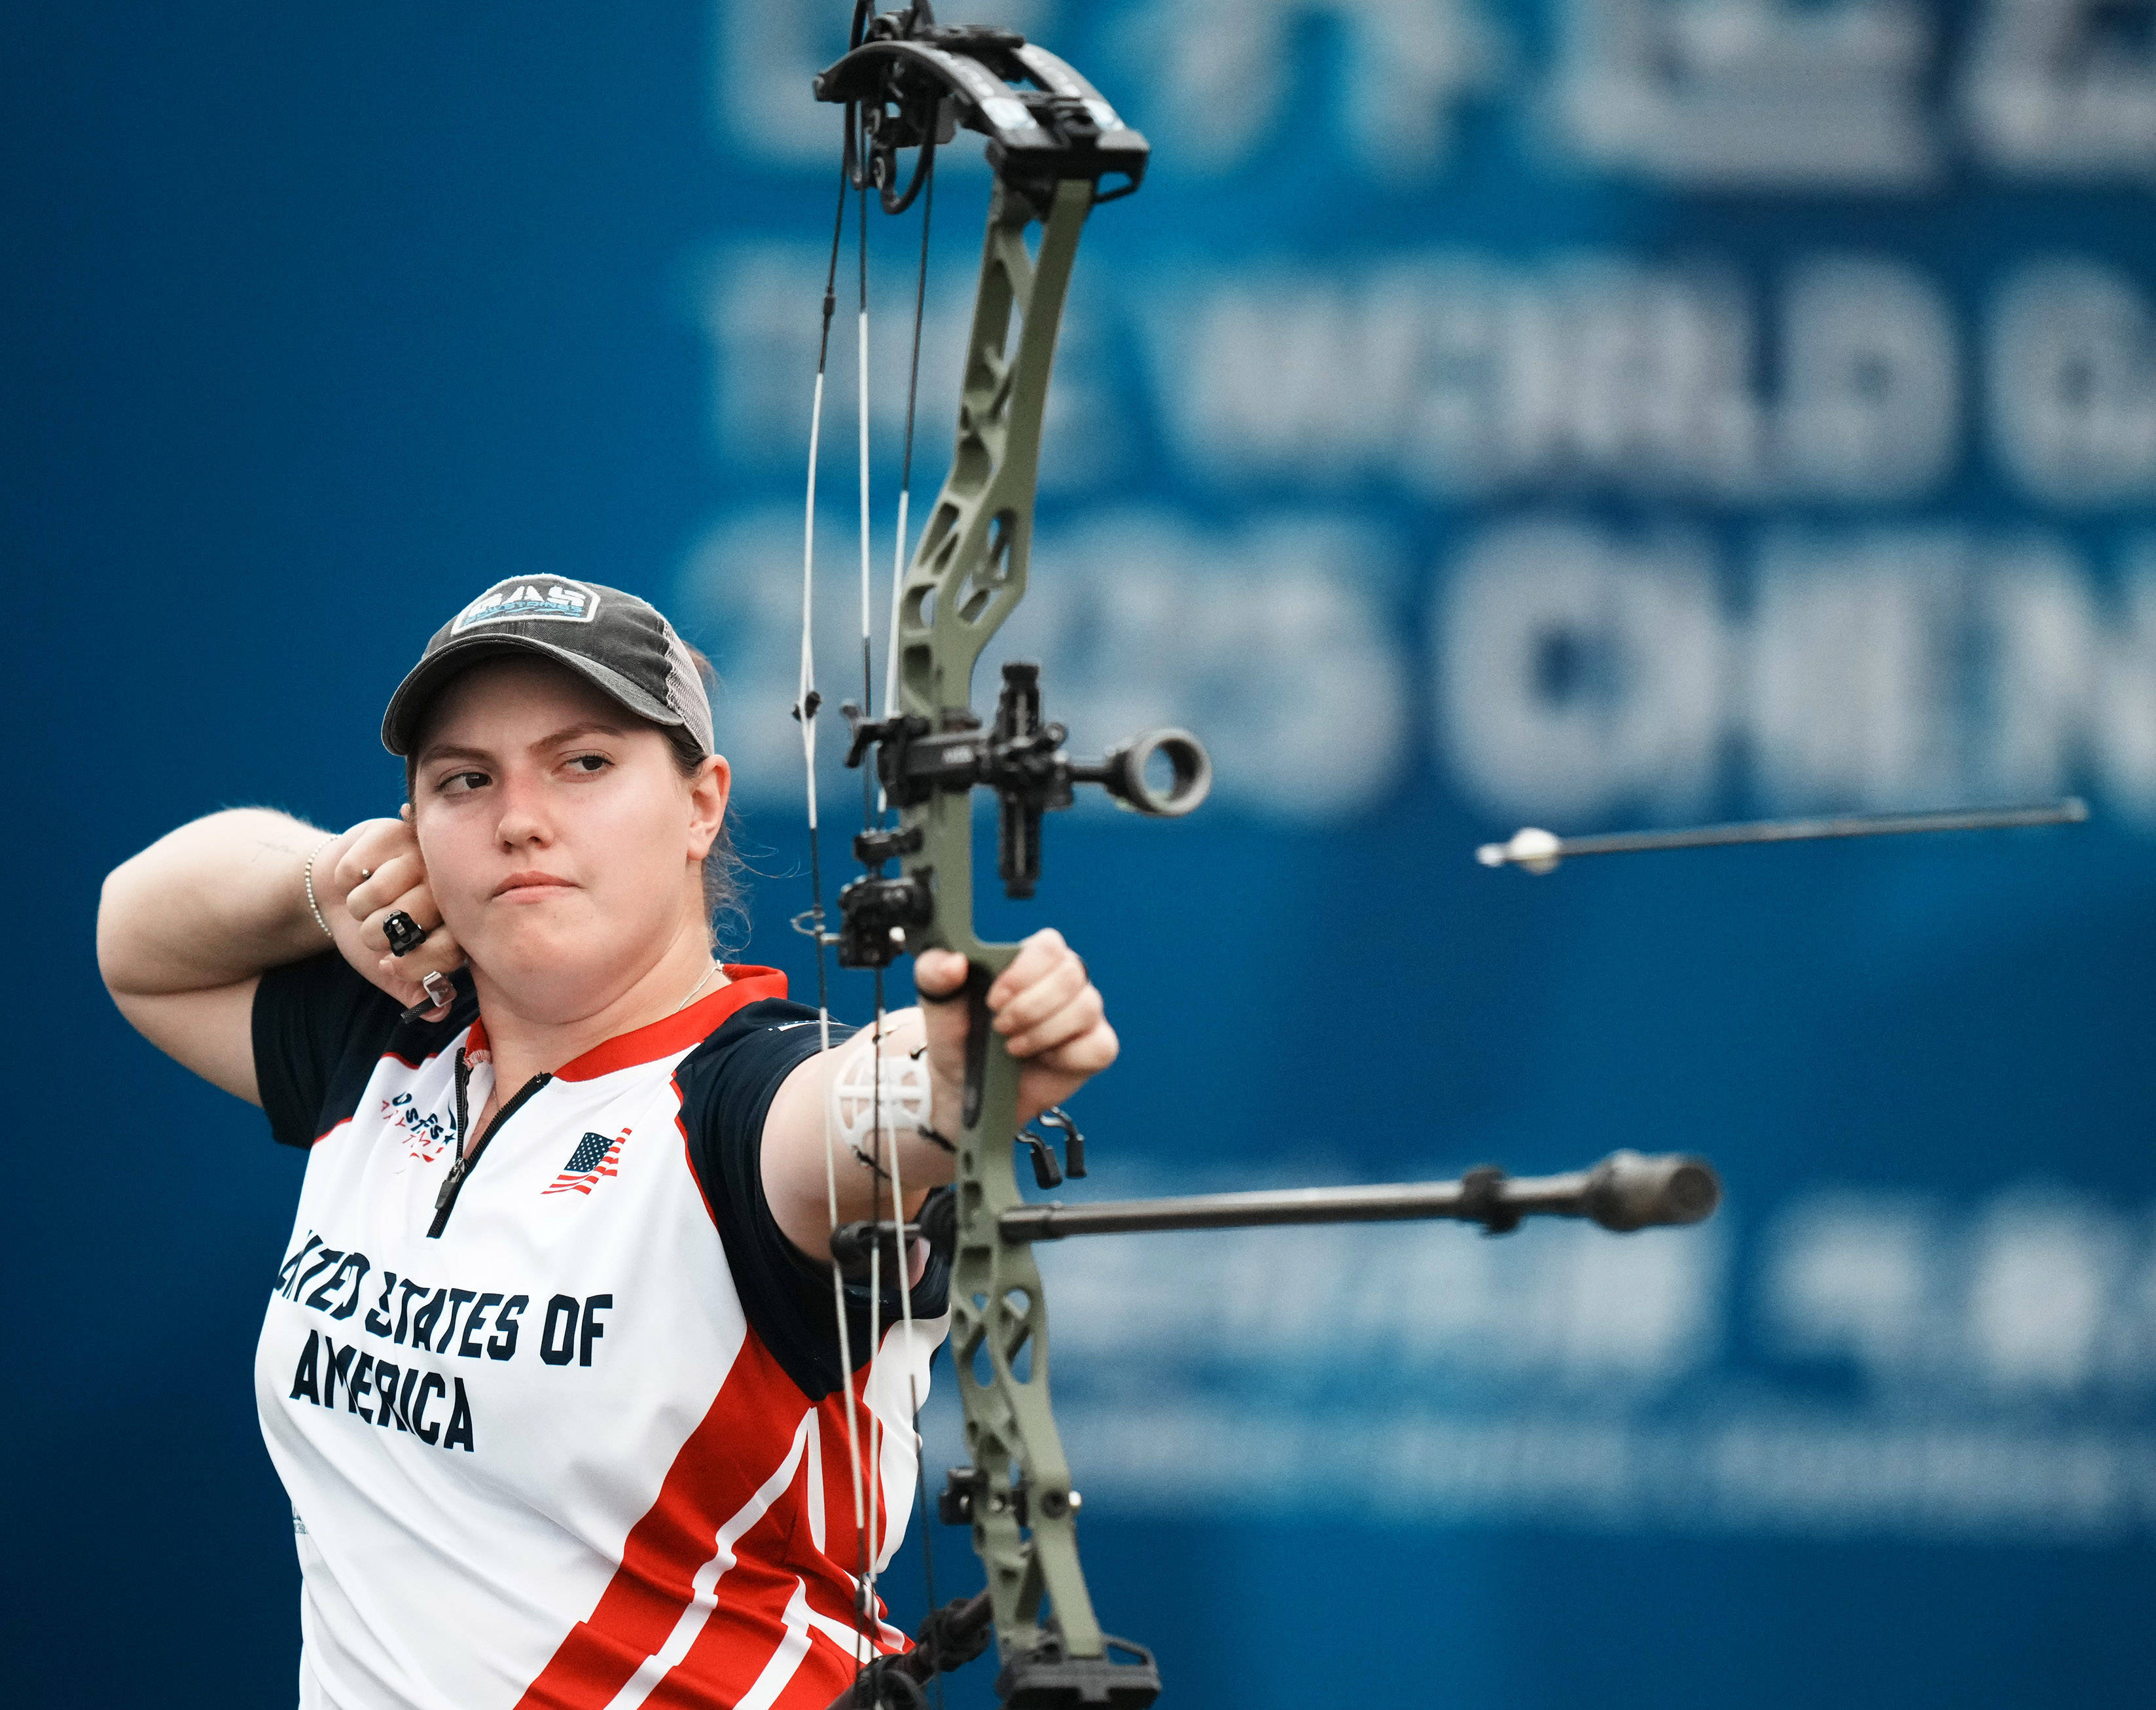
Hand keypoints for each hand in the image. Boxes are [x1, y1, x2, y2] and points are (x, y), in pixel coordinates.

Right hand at [330, 812, 465, 1019]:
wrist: (340, 891)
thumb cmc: (372, 931)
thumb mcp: (390, 969)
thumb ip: (415, 991)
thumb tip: (438, 1011)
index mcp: (460, 921)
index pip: (448, 949)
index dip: (411, 962)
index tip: (386, 963)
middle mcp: (450, 885)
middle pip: (408, 919)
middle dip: (375, 933)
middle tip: (374, 926)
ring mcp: (425, 853)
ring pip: (378, 892)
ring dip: (358, 905)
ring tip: (365, 900)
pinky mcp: (394, 829)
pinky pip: (355, 868)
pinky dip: (345, 879)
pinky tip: (357, 875)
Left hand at [913, 928, 1117, 1129]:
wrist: (964, 1086)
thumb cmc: (958, 1035)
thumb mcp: (938, 1002)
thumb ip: (935, 971)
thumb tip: (954, 962)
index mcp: (1032, 959)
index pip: (1049, 945)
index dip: (1023, 973)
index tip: (993, 1000)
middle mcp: (1064, 981)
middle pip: (1071, 974)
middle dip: (1030, 1007)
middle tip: (1000, 1026)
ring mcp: (1084, 1014)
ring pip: (1086, 1008)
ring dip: (1043, 1032)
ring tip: (1013, 1047)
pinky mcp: (1095, 1048)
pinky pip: (1100, 1046)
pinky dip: (1067, 1056)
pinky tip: (1043, 1059)